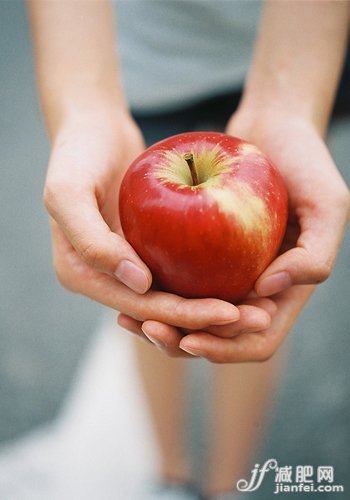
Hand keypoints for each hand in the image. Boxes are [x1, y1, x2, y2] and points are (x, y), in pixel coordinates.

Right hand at [45, 107, 254, 333]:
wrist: (93, 127)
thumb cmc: (76, 155)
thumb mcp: (68, 192)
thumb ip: (92, 241)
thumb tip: (138, 284)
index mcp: (82, 275)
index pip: (139, 307)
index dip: (184, 315)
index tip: (228, 312)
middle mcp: (106, 277)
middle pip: (163, 310)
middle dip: (209, 319)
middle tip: (257, 318)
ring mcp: (128, 263)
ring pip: (176, 295)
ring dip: (216, 305)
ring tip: (260, 309)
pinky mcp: (147, 247)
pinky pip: (181, 268)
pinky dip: (211, 277)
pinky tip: (247, 277)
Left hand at [118, 110, 348, 362]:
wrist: (273, 126)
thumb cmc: (306, 162)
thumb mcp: (328, 204)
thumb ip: (315, 254)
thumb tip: (269, 291)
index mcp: (283, 291)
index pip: (255, 339)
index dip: (225, 348)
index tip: (189, 339)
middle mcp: (253, 289)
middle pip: (217, 336)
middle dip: (184, 341)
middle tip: (148, 328)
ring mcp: (228, 271)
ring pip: (191, 315)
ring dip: (163, 324)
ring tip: (128, 318)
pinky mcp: (204, 251)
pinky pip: (177, 280)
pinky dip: (155, 290)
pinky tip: (128, 286)